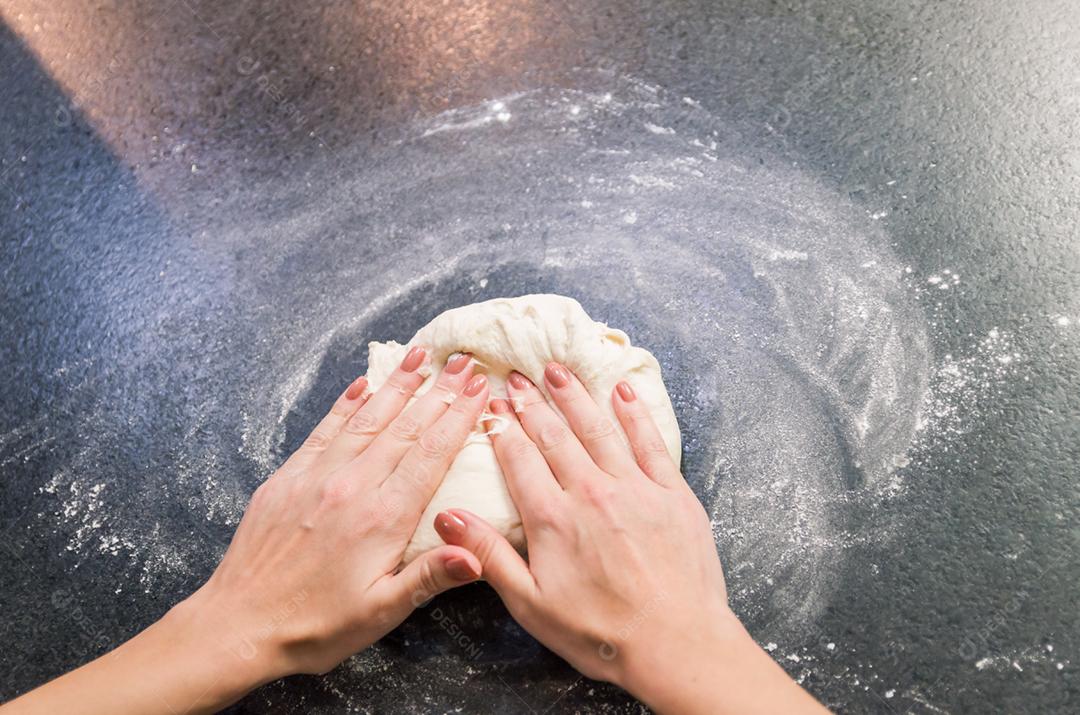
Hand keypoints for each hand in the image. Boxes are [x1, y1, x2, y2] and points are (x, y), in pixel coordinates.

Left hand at [4, 346, 492, 714]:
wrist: (239, 625)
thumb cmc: (317, 626)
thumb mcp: (381, 611)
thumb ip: (430, 577)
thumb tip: (477, 555)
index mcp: (382, 518)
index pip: (430, 455)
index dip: (458, 418)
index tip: (479, 389)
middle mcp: (352, 487)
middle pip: (404, 427)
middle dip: (438, 391)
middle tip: (463, 361)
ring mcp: (317, 477)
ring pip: (367, 419)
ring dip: (397, 385)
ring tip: (421, 355)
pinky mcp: (288, 477)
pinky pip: (325, 430)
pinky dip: (346, 404)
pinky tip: (362, 384)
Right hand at [433, 363, 825, 713]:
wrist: (675, 643)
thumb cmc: (600, 632)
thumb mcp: (530, 604)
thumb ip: (488, 555)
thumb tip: (447, 516)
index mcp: (552, 519)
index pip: (520, 459)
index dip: (503, 428)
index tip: (492, 404)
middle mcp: (591, 492)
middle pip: (555, 436)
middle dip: (533, 403)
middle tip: (518, 376)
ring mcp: (635, 488)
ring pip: (598, 429)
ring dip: (575, 397)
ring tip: (558, 370)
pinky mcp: (671, 493)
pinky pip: (649, 442)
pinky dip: (633, 414)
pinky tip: (622, 393)